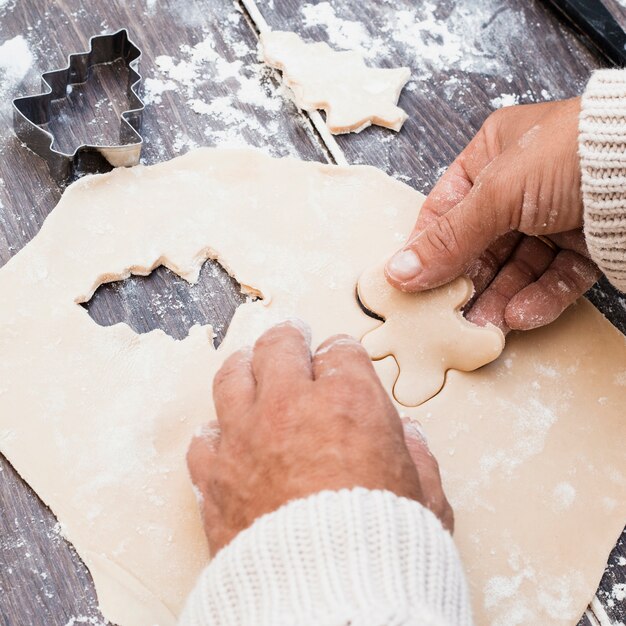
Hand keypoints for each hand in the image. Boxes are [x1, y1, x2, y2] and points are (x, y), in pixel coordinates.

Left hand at [188, 321, 452, 554]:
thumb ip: (417, 458)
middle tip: (292, 336)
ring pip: (232, 375)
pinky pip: (204, 438)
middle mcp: (292, 407)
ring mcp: (246, 438)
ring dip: (244, 366)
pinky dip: (216, 434)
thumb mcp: (424, 499)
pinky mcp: (216, 477)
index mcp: (349, 402)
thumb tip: (410, 437)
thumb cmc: (382, 547)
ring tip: (249, 364)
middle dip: (290, 338)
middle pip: (280, 345)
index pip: (340, 351)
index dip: (341, 353)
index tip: (340, 357)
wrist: (327, 599)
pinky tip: (224, 436)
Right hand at [386, 98, 599, 333]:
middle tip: (448, 317)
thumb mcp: (498, 193)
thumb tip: (399, 271)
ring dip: (499, 299)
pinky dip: (539, 299)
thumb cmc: (575, 155)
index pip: (446, 209)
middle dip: (467, 283)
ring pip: (516, 267)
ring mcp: (554, 216)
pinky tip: (522, 316)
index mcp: (493, 156)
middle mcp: (521, 186)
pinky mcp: (585, 244)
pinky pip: (555, 278)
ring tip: (484, 329)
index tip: (410, 283)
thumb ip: (449, 237)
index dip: (427, 247)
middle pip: (480, 245)